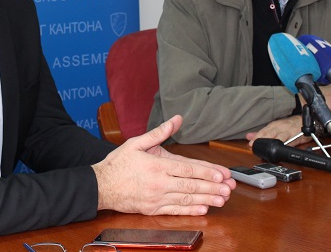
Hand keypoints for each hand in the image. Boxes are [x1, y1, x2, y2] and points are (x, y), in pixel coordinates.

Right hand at [92, 115, 235, 215]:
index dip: (207, 172)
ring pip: (186, 199)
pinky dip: (190, 210)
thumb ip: (159, 132)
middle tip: (230, 188)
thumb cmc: (118, 163)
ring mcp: (156, 198)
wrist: (101, 186)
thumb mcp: (136, 142)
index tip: (223, 174)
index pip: (188, 169)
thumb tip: (177, 119)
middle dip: (213, 187)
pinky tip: (204, 209)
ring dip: (207, 199)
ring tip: (223, 199)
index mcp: (157, 165)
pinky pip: (175, 211)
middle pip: (191, 185)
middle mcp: (159, 183)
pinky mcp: (152, 209)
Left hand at [245, 116, 311, 147]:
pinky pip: (290, 142)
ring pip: (279, 137)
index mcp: (273, 125)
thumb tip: (249, 137)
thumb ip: (262, 133)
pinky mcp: (296, 137)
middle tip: (254, 145)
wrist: (304, 121)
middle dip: (261, 139)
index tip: (250, 143)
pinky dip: (285, 145)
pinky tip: (281, 149)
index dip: (256, 137)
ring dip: (272, 143)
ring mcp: (288, 132)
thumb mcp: (275, 127)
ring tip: (266, 148)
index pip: (263, 131)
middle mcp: (280, 127)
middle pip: (269, 133)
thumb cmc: (289, 125)